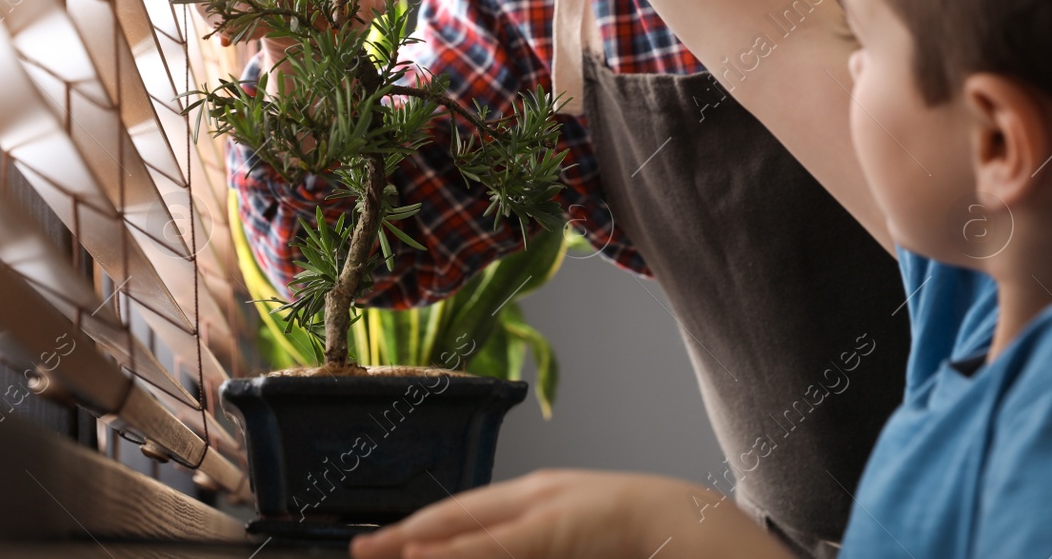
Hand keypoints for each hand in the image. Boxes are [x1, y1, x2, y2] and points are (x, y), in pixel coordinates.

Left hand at [349, 469, 790, 558]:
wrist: (691, 522)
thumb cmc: (639, 540)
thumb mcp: (569, 539)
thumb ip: (527, 542)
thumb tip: (478, 544)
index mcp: (537, 500)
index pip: (467, 513)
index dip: (421, 530)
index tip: (382, 546)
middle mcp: (533, 497)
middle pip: (456, 515)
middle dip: (405, 537)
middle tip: (360, 551)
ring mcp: (542, 508)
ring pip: (468, 528)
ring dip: (422, 544)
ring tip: (379, 552)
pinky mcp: (553, 527)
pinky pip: (498, 542)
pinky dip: (461, 548)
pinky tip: (428, 553)